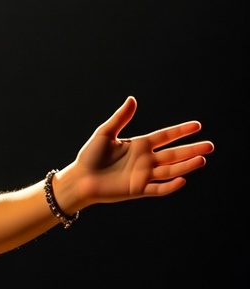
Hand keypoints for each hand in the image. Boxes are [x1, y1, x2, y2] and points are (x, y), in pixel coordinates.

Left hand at [70, 96, 212, 206]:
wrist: (79, 178)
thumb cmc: (90, 156)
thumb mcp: (105, 133)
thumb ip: (120, 118)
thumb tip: (132, 99)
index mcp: (139, 145)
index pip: (165, 136)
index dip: (181, 131)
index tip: (197, 125)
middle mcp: (145, 160)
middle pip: (173, 154)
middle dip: (191, 149)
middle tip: (210, 145)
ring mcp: (143, 175)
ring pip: (170, 170)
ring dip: (186, 165)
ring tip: (202, 159)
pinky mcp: (138, 189)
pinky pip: (158, 188)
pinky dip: (170, 185)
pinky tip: (182, 179)